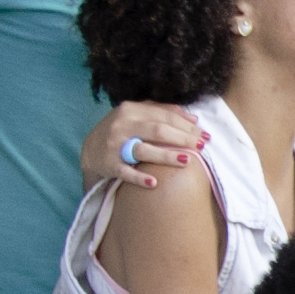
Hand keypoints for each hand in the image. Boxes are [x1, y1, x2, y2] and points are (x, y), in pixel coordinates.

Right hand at [81, 102, 204, 192]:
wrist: (90, 149)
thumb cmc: (122, 131)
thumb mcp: (137, 115)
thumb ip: (162, 112)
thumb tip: (193, 118)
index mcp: (131, 110)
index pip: (164, 116)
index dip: (186, 125)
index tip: (204, 135)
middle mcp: (122, 125)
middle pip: (158, 131)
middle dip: (183, 138)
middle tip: (201, 147)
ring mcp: (114, 145)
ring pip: (144, 150)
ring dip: (166, 156)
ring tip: (187, 160)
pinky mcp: (109, 165)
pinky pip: (126, 172)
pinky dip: (139, 178)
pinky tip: (154, 183)